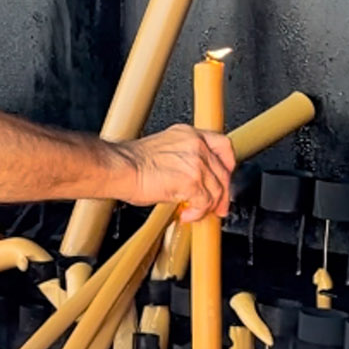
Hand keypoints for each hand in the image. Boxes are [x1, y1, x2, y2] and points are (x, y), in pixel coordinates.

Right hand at [115, 125, 235, 221]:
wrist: (120, 168)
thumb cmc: (131, 162)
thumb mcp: (162, 149)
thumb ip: (183, 158)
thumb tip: (191, 179)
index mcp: (188, 134)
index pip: (222, 145)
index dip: (228, 164)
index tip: (226, 177)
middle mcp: (196, 145)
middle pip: (223, 172)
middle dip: (222, 194)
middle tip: (217, 207)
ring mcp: (196, 163)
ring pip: (216, 190)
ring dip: (207, 206)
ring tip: (194, 212)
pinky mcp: (192, 181)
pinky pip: (205, 203)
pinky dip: (197, 213)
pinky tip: (187, 214)